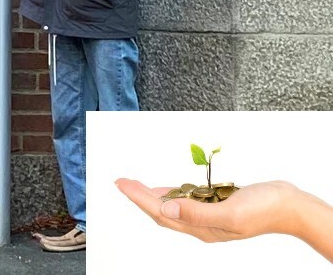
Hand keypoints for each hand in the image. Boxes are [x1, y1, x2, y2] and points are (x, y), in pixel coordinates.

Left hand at [115, 178, 300, 242]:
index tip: (121, 184)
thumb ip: (197, 212)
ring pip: (172, 207)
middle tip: (121, 182)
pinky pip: (187, 201)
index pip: (160, 213)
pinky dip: (173, 193)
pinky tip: (167, 189)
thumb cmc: (265, 210)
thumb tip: (167, 209)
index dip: (139, 198)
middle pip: (161, 211)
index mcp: (201, 228)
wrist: (290, 206)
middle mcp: (201, 225)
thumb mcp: (230, 213)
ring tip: (135, 185)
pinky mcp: (217, 206)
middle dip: (139, 196)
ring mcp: (209, 216)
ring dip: (152, 195)